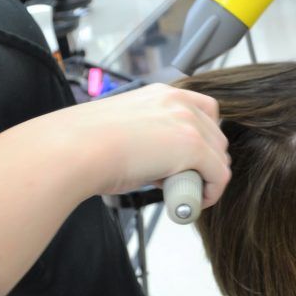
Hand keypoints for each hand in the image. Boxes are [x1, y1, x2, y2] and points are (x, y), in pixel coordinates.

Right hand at [51, 83, 230, 207]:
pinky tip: (194, 202)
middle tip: (182, 181)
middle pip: (216, 135)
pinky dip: (211, 192)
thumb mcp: (126, 132)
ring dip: (207, 177)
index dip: (201, 140)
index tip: (186, 161)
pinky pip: (220, 174)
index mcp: (161, 94)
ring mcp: (188, 122)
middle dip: (205, 161)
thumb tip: (160, 164)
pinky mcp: (193, 146)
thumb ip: (151, 138)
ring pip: (219, 156)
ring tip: (182, 192)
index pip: (203, 112)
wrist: (75, 151)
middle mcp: (178, 101)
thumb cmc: (87, 146)